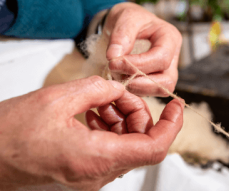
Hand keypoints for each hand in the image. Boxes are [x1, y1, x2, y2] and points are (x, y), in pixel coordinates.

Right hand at [0, 76, 182, 190]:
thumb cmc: (10, 135)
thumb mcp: (58, 99)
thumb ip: (98, 89)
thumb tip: (119, 88)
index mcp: (97, 158)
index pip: (155, 147)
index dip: (172, 125)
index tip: (176, 106)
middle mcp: (98, 173)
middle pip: (142, 141)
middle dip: (137, 112)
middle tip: (119, 93)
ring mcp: (91, 175)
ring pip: (127, 144)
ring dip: (122, 119)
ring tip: (101, 101)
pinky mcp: (84, 171)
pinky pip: (110, 148)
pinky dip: (110, 128)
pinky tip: (93, 112)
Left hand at [104, 2, 181, 96]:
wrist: (127, 24)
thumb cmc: (130, 18)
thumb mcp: (125, 17)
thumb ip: (121, 36)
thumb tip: (114, 57)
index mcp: (170, 37)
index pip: (161, 58)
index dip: (138, 65)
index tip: (113, 63)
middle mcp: (173, 56)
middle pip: (167, 80)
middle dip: (140, 83)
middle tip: (116, 76)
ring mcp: (167, 70)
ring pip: (160, 90)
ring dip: (137, 88)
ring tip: (117, 76)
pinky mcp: (157, 80)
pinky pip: (150, 92)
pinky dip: (134, 90)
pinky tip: (120, 79)